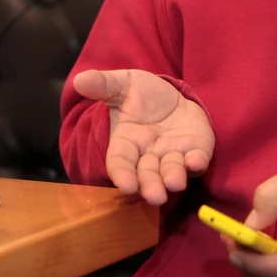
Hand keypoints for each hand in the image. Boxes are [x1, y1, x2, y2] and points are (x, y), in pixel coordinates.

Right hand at [73, 69, 214, 204]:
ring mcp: (173, 154)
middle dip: (151, 185)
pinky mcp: (196, 149)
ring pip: (171, 171)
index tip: (126, 185)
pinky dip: (197, 163)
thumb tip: (80, 79)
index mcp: (126, 142)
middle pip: (147, 174)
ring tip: (175, 183)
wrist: (173, 96)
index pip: (120, 162)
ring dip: (173, 178)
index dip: (122, 174)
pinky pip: (197, 160)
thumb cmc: (143, 95)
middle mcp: (149, 154)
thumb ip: (105, 84)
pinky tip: (197, 162)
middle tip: (156, 196)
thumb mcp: (124, 84)